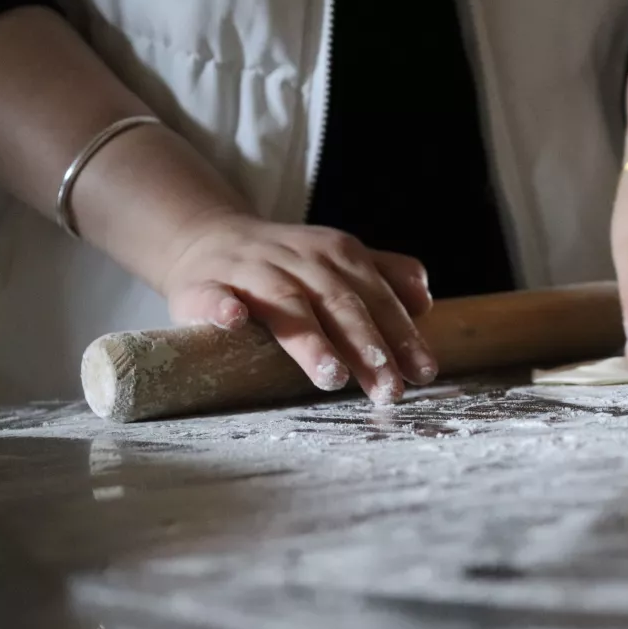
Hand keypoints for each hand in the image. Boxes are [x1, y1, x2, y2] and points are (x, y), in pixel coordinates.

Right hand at [160, 210, 436, 404]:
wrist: (206, 238)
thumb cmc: (286, 265)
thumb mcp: (339, 261)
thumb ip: (385, 277)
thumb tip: (424, 302)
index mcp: (337, 256)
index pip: (377, 299)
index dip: (402, 336)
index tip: (423, 373)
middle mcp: (298, 259)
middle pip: (339, 304)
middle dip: (367, 348)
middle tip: (389, 390)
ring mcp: (250, 270)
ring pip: (284, 305)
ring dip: (310, 341)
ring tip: (332, 376)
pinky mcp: (202, 285)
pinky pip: (211, 295)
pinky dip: (221, 307)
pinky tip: (233, 320)